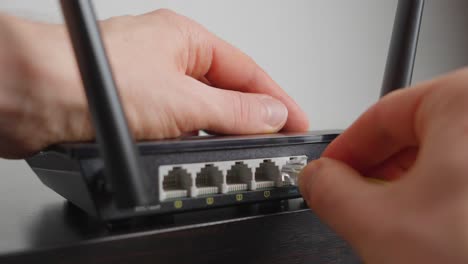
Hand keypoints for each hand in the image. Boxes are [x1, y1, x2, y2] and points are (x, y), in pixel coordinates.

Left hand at [0, 10, 307, 157]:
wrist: (32, 98)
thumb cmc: (88, 77)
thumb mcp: (182, 101)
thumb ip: (233, 113)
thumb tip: (271, 115)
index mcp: (185, 40)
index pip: (246, 71)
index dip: (276, 98)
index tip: (297, 121)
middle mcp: (168, 59)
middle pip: (226, 91)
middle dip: (251, 118)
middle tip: (275, 142)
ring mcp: (151, 85)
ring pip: (201, 112)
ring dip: (219, 132)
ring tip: (238, 151)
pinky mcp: (134, 111)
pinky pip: (177, 127)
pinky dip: (191, 142)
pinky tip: (196, 152)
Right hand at [299, 68, 467, 262]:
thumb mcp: (381, 226)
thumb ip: (329, 192)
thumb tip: (318, 179)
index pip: (382, 115)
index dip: (346, 150)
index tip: (330, 173)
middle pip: (417, 134)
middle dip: (381, 174)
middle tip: (360, 203)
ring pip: (449, 156)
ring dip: (416, 189)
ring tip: (404, 224)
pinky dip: (451, 197)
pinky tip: (444, 227)